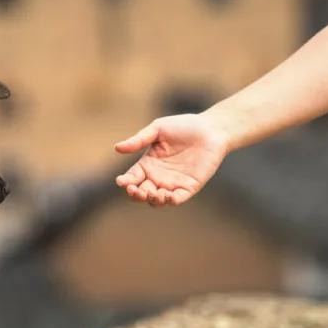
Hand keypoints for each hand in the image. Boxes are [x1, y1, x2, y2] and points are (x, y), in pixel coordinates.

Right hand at [114, 114, 228, 205]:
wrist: (211, 129)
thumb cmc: (183, 126)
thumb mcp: (158, 129)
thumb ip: (138, 140)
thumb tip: (116, 148)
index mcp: (148, 163)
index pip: (132, 177)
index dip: (125, 181)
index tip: (122, 181)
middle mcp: (158, 176)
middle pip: (141, 192)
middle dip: (135, 194)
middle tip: (134, 189)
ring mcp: (173, 183)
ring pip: (156, 200)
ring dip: (150, 199)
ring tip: (152, 192)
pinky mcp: (189, 187)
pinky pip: (176, 200)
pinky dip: (169, 201)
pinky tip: (166, 195)